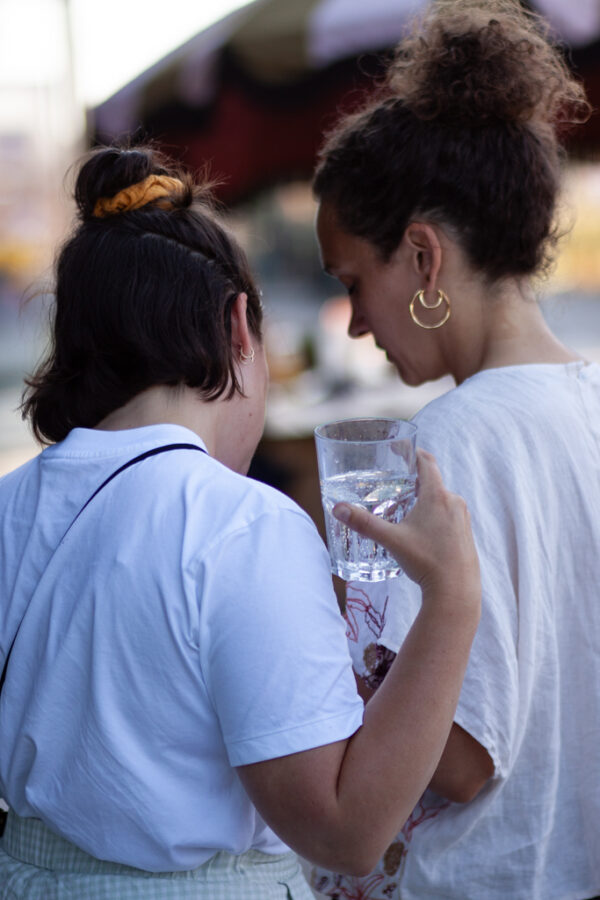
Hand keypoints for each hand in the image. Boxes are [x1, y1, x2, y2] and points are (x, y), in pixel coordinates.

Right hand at [333, 449, 479, 601]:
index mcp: (437, 496)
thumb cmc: (426, 561)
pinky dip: (435, 515)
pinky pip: (449, 515)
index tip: (401, 450)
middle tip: (396, 484)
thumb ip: (364, 523)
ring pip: (442, 500)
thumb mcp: (391, 540)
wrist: (456, 591)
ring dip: (425, 500)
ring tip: (406, 509)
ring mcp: (463, 518)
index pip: (427, 462)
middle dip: (415, 480)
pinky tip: (422, 531)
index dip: (414, 453)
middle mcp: (454, 502)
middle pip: (433, 481)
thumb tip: (338, 509)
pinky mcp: (466, 533)